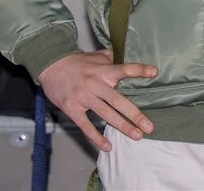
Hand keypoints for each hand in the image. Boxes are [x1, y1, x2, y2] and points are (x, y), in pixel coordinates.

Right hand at [39, 49, 156, 151]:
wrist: (50, 65)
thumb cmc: (76, 62)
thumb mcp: (95, 56)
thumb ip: (111, 58)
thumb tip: (126, 55)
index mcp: (102, 70)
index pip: (123, 69)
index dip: (138, 70)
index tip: (153, 72)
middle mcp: (95, 84)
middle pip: (117, 100)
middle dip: (134, 114)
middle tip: (149, 126)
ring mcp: (83, 97)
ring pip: (105, 114)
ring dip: (122, 126)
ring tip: (137, 136)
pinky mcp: (72, 109)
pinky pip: (86, 125)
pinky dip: (96, 137)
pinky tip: (108, 147)